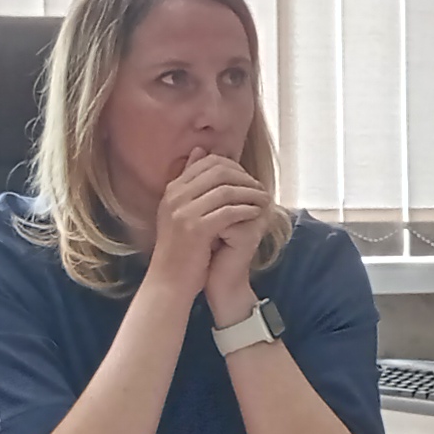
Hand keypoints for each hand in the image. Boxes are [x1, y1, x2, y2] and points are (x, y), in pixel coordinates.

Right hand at [147, 152, 273, 303]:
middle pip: (218, 172)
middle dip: (244, 177)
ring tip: (265, 199)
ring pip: (226, 190)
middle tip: (260, 187)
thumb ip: (190, 185)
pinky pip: (228, 211)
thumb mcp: (180, 213)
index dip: (233, 166)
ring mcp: (184, 212)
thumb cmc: (180, 251)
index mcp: (172, 190)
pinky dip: (246, 210)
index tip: (248, 178)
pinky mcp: (196, 229)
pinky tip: (257, 214)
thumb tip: (200, 151)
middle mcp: (176, 197)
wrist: (168, 283)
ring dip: (250, 193)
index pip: (206, 162)